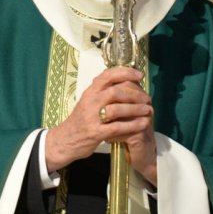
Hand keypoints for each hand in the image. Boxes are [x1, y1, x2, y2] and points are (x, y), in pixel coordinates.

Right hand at [45, 66, 156, 184]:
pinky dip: (132, 125)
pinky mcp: (95, 133)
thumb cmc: (80, 120)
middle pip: (115, 91)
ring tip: (148, 110)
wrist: (64, 141)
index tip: (139, 75)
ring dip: (135, 109)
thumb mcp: (87, 101)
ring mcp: (92, 118)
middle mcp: (90, 102)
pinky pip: (117, 127)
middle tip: (147, 97)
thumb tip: (120, 78)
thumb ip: (101, 90)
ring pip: (117, 109)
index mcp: (89, 92)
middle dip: (134, 94)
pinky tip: (142, 124)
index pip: (107, 75)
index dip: (125, 72)